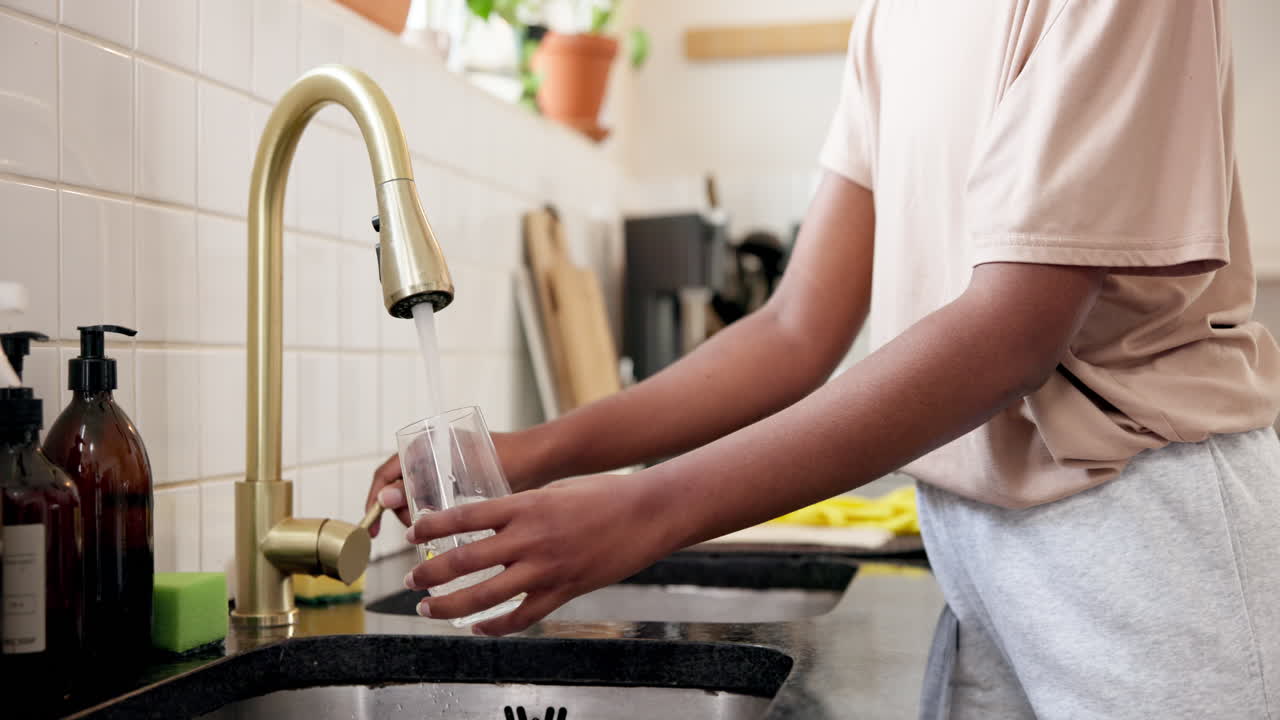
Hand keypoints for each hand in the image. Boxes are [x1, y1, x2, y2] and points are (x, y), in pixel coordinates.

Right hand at [366, 430, 551, 536]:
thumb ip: (422, 486)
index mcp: (424, 442)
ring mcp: (441, 463)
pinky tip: (438, 530)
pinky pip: (431, 496)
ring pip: (414, 495)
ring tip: (430, 533)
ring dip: (415, 515)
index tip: (372, 530)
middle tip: (415, 533)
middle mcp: (428, 450)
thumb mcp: (460, 476)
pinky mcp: (455, 476)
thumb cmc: (506, 461)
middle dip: (399, 512)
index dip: (374, 501)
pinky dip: (429, 513)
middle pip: (397, 487)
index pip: (385, 473)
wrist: (540, 460)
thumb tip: (385, 498)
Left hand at [402, 473, 677, 635]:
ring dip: (449, 605)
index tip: (412, 531)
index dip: (432, 525)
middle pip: (465, 560)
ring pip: (485, 596)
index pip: (465, 516)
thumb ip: (521, 506)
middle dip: (430, 572)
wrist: (649, 513)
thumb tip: (489, 520)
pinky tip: (477, 628)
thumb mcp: (555, 489)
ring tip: (428, 608)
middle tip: (410, 578)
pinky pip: (521, 616)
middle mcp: (530, 538)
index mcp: (526, 506)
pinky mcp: (564, 591)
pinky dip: (494, 626)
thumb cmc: (605, 494)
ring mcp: (547, 569)